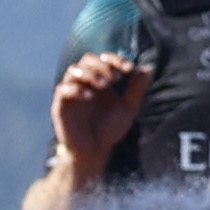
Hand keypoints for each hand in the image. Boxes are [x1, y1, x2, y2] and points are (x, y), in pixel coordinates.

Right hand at [50, 53, 150, 168]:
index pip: (104, 59)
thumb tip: (148, 67)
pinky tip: (89, 96)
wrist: (95, 151)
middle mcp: (84, 82)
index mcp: (100, 80)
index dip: (115, 59)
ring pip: (73, 71)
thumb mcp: (128, 108)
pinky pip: (63, 89)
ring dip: (89, 74)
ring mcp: (71, 92)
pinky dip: (76, 89)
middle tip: (115, 79)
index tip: (128, 68)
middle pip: (87, 60)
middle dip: (102, 66)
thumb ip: (136, 89)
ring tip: (104, 86)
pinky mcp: (61, 105)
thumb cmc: (110, 129)